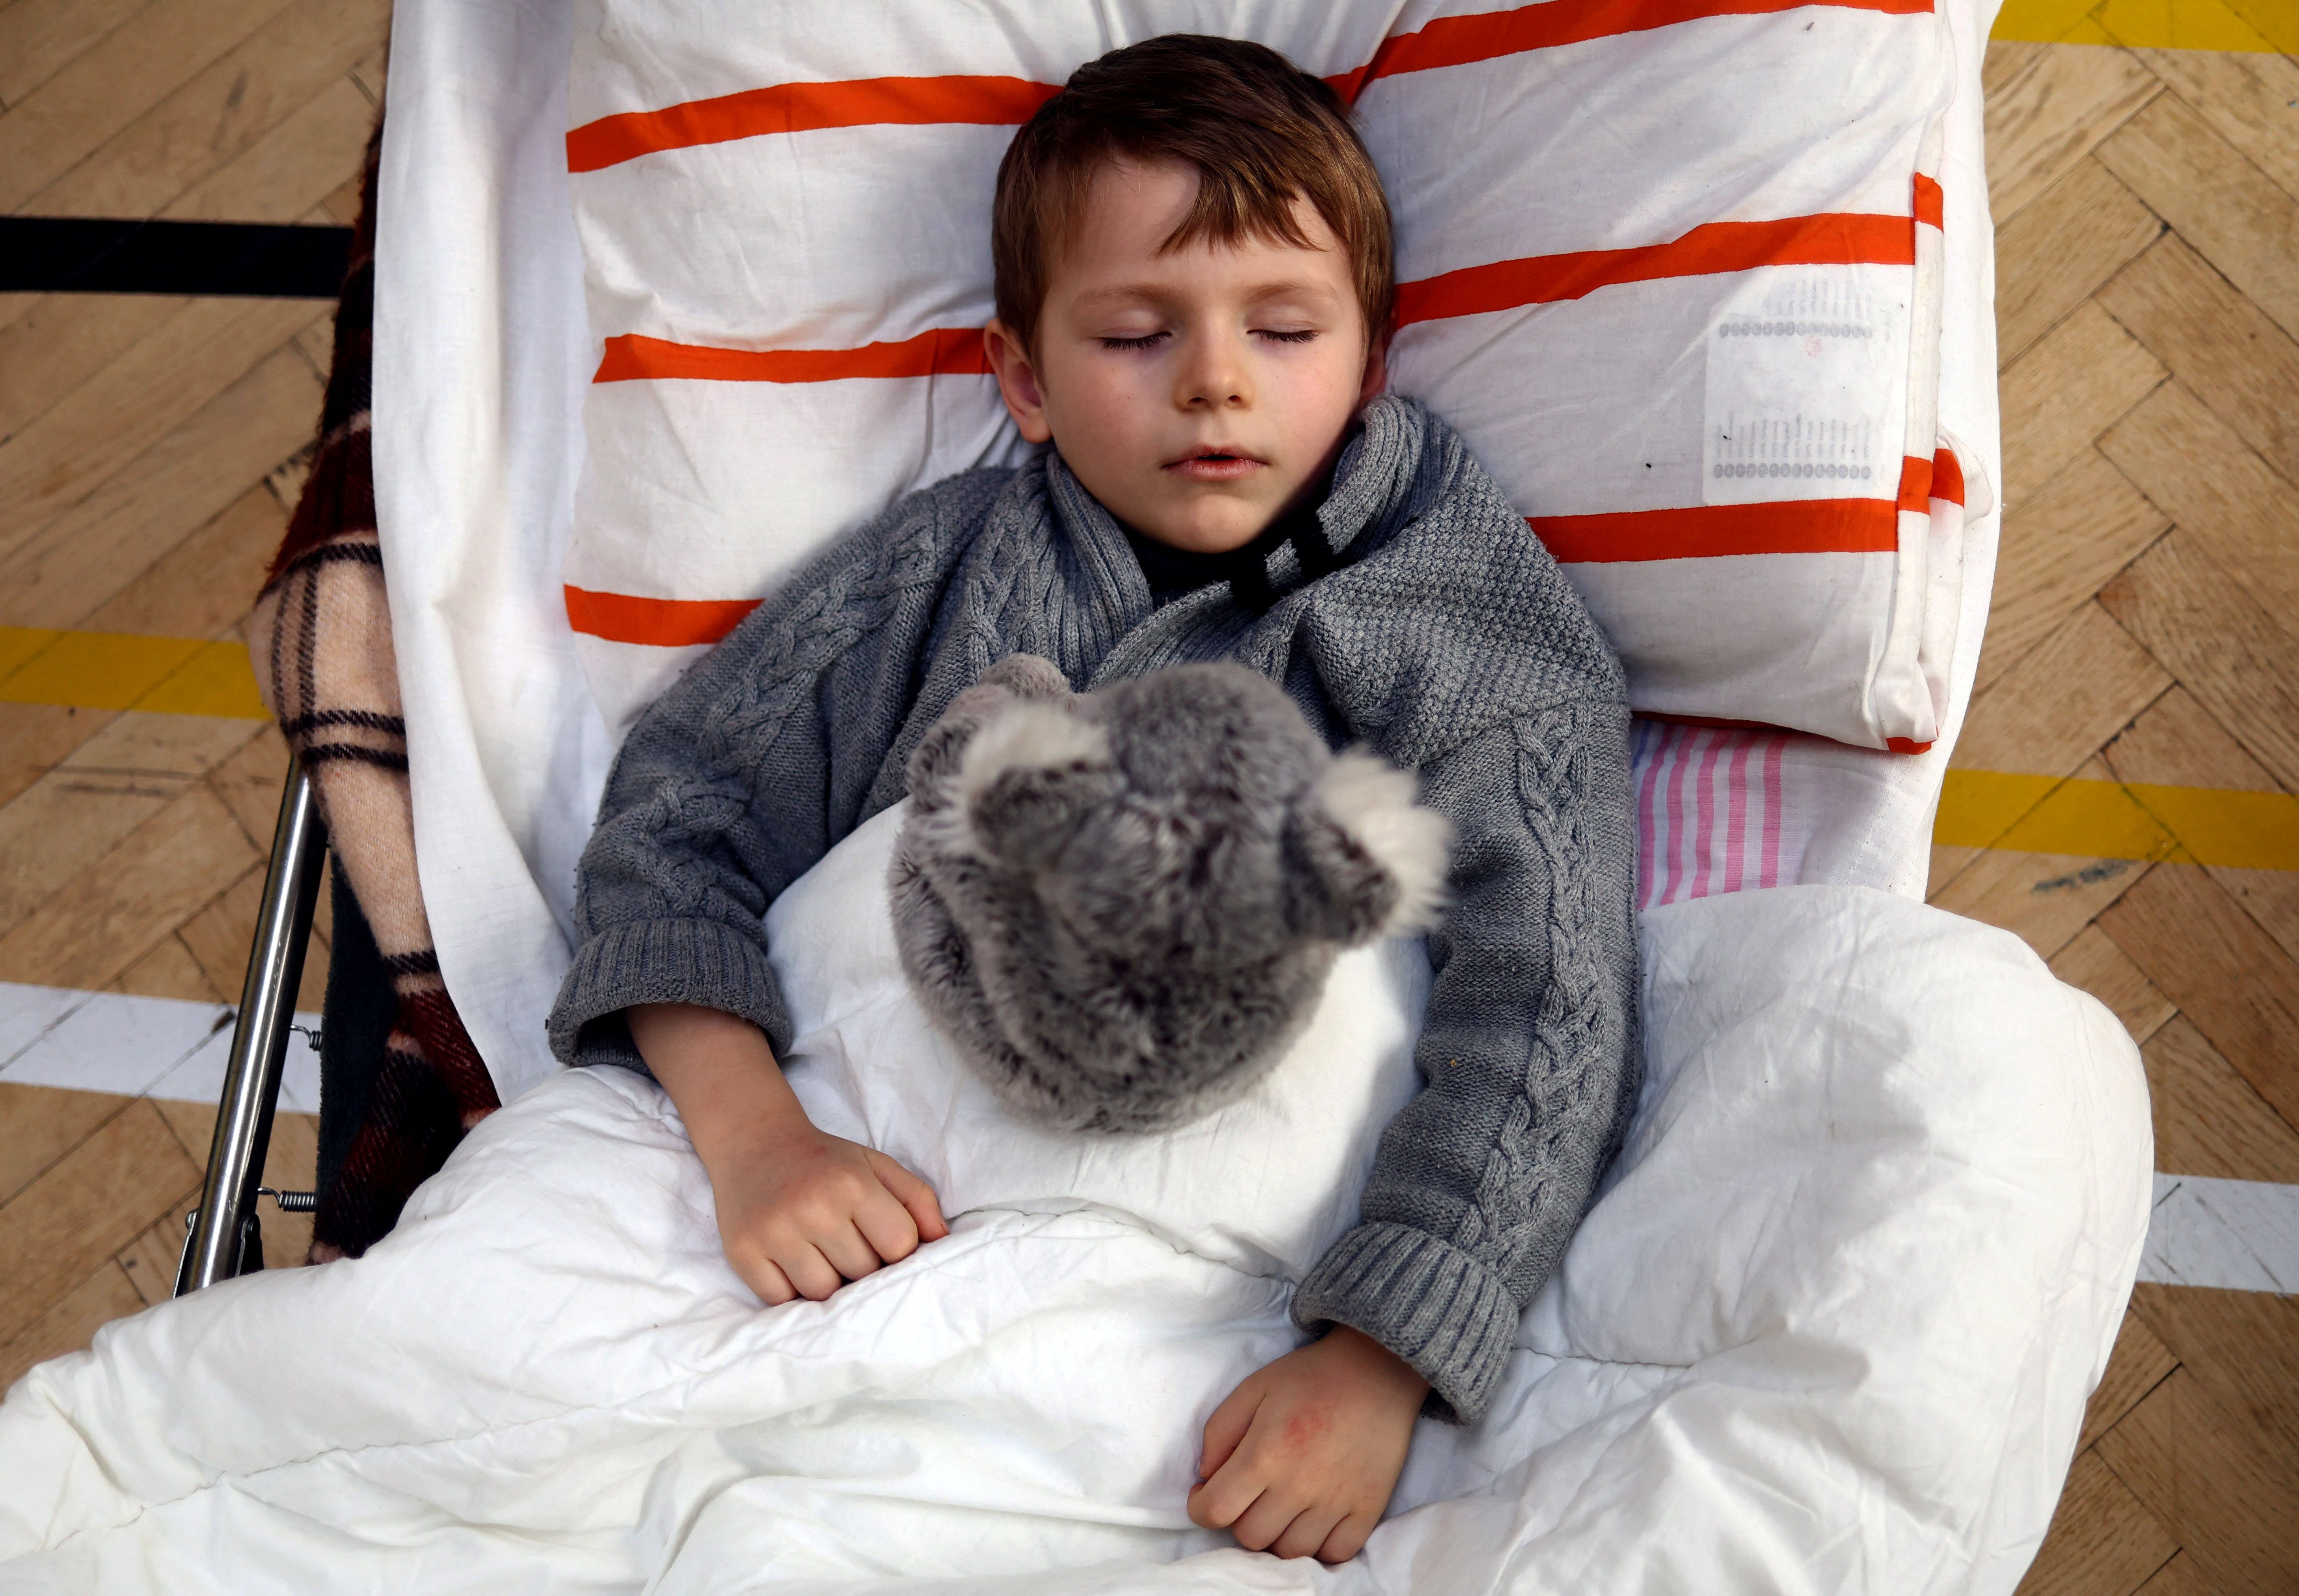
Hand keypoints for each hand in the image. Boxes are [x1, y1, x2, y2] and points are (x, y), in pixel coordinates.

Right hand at [628, 1002, 948, 1303]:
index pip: (899, 1246)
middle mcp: (813, 1208)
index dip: (897, 1249)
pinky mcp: (743, 1252)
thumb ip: (917, 1200)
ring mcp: (774, 1232)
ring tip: (821, 1254)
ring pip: (822, 1293)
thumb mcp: (877, 1166)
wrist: (754, 1142)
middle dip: (862, 1265)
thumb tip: (943, 1243)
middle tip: (846, 1242)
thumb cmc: (826, 1161)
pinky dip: (791, 1291)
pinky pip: (780, 1300)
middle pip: (862, 1273)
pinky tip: (792, 1262)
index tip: (882, 1239)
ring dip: (829, 1282)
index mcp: (853, 1184)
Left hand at [1187, 1324, 1427, 1562]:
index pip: (1216, 1511)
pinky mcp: (1367, 1509)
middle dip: (1239, 1517)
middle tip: (1249, 1493)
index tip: (1206, 1493)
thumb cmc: (1310, 1378)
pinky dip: (1319, 1545)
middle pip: (1251, 1537)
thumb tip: (1206, 1477)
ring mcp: (1336, 1502)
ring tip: (1280, 1507)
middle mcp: (1298, 1486)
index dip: (1200, 1507)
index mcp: (1265, 1454)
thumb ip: (1219, 1433)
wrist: (1376, 1372)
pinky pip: (1335, 1554)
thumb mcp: (1252, 1389)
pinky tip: (1314, 1520)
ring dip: (1277, 1534)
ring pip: (1290, 1552)